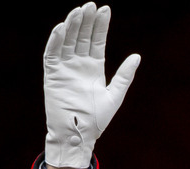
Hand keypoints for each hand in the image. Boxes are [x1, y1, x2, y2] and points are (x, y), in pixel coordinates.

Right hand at [43, 2, 139, 168]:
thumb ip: (125, 76)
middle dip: (87, 21)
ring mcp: (65, 69)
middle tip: (92, 5)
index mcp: (94, 68)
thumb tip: (137, 56)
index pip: (97, 41)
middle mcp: (79, 65)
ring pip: (68, 41)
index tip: (105, 9)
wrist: (79, 134)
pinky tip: (62, 27)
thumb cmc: (97, 119)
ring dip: (72, 26)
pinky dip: (56, 41)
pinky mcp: (53, 75)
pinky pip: (52, 54)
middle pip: (83, 37)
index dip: (101, 26)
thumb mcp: (115, 95)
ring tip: (79, 10)